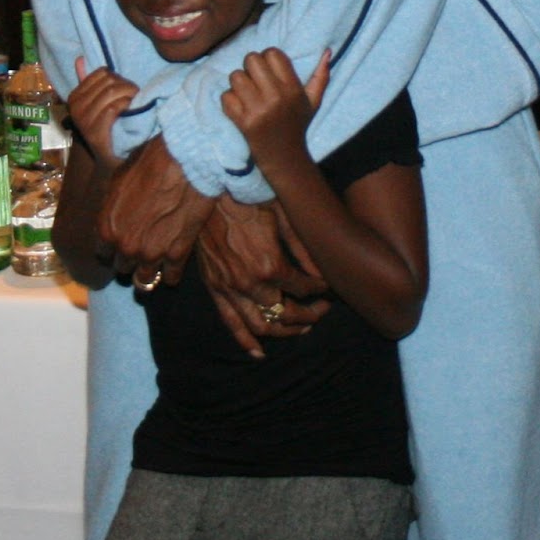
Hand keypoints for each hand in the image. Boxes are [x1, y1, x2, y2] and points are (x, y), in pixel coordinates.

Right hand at [68, 57, 137, 165]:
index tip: (126, 89)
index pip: (101, 73)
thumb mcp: (95, 104)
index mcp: (74, 97)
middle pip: (108, 82)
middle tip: (135, 95)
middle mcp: (75, 107)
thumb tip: (80, 58)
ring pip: (111, 93)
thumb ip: (88, 82)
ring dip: (129, 95)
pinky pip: (113, 108)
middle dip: (127, 86)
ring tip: (135, 102)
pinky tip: (130, 111)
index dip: (119, 78)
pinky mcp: (94, 132)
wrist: (108, 159)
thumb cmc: (106, 128)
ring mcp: (83, 120)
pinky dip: (125, 106)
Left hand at [97, 132, 213, 286]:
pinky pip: (170, 278)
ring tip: (154, 266)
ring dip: (147, 272)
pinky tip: (172, 269)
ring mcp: (151, 253)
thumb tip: (112, 211)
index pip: (102, 255)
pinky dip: (170, 275)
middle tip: (139, 250)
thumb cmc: (149, 163)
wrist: (183, 161)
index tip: (120, 244)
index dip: (112, 249)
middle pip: (122, 267)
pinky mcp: (177, 254)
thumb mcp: (117, 180)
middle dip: (129, 259)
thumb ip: (111, 206)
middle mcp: (125, 246)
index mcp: (107, 228)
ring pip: (144, 280)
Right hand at [197, 197, 329, 357]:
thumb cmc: (250, 196)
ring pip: (260, 326)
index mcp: (270, 265)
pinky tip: (258, 352)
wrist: (212, 187)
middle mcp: (250, 283)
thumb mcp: (285, 218)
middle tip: (321, 311)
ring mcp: (229, 288)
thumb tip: (325, 273)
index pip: (303, 289)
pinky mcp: (214, 287)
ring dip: (283, 332)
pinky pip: (230, 323)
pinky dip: (245, 341)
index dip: (319, 291)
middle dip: (308, 316)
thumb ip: (305, 250)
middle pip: (286, 314)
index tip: (327, 288)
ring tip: (300, 329)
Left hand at [220, 47, 330, 180]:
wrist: (284, 157)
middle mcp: (276, 97)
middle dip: (250, 67)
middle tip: (254, 79)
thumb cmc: (297, 124)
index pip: (272, 53)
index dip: (267, 57)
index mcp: (292, 88)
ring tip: (246, 92)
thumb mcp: (314, 101)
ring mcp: (258, 110)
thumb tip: (327, 50)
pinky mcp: (243, 122)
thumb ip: (321, 76)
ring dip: (238, 83)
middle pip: (251, 59)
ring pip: (235, 76)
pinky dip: (229, 101)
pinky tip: (239, 107)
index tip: (268, 70)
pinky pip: (226, 97)